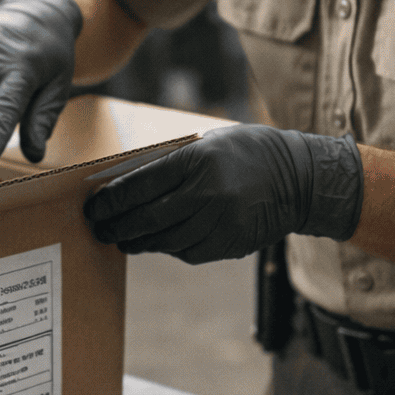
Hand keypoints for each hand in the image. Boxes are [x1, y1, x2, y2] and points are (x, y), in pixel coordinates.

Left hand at [84, 124, 363, 263]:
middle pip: (144, 218)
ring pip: (162, 240)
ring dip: (136, 241)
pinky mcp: (228, 244)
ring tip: (122, 239)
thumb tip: (127, 184)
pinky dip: (167, 247)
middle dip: (115, 226)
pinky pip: (186, 251)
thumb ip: (171, 162)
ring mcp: (218, 223)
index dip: (110, 200)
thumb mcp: (208, 143)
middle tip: (99, 228)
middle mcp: (206, 194)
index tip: (94, 207)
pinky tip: (157, 241)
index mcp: (196, 161)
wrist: (300, 180)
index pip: (138, 185)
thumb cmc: (247, 153)